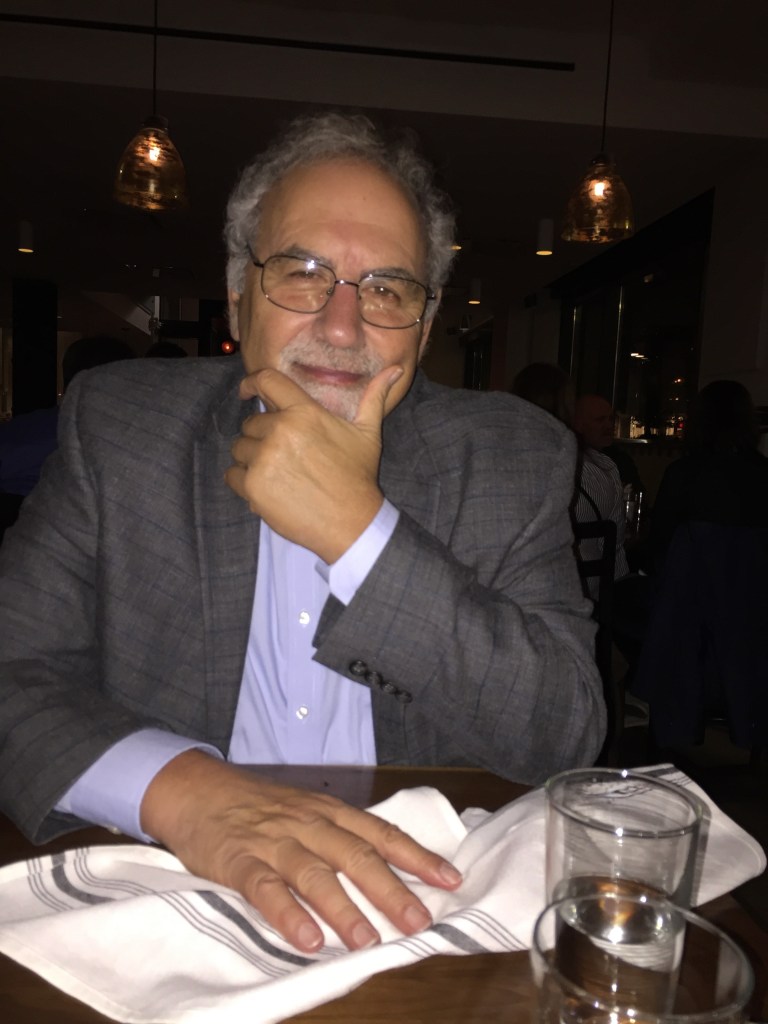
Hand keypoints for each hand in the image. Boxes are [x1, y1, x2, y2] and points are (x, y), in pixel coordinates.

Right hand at [141, 751, 461, 952]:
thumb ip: (339, 838)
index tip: (450, 879)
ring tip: (367, 940)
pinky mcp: (237, 860)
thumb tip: (387, 874)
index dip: (416, 856)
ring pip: (313, 872)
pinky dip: (287, 913)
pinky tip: (307, 938)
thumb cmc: (258, 807)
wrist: (197, 789)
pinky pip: (264, 888)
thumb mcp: (305, 812)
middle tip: (419, 920)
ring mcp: (272, 841)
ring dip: (343, 907)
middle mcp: (307, 824)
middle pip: (355, 855)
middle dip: (390, 888)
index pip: (380, 833)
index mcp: (328, 812)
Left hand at [225, 366, 402, 562]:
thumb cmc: (358, 476)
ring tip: (278, 474)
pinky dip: (244, 482)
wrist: (351, 522)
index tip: (246, 391)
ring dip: (252, 459)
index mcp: (304, 412)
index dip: (251, 383)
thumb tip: (395, 369)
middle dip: (262, 436)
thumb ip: (374, 397)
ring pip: (240, 449)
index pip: (266, 381)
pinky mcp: (253, 485)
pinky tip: (269, 489)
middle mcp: (280, 431)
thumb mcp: (368, 433)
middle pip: (251, 423)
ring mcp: (264, 459)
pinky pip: (233, 475)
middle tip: (285, 456)